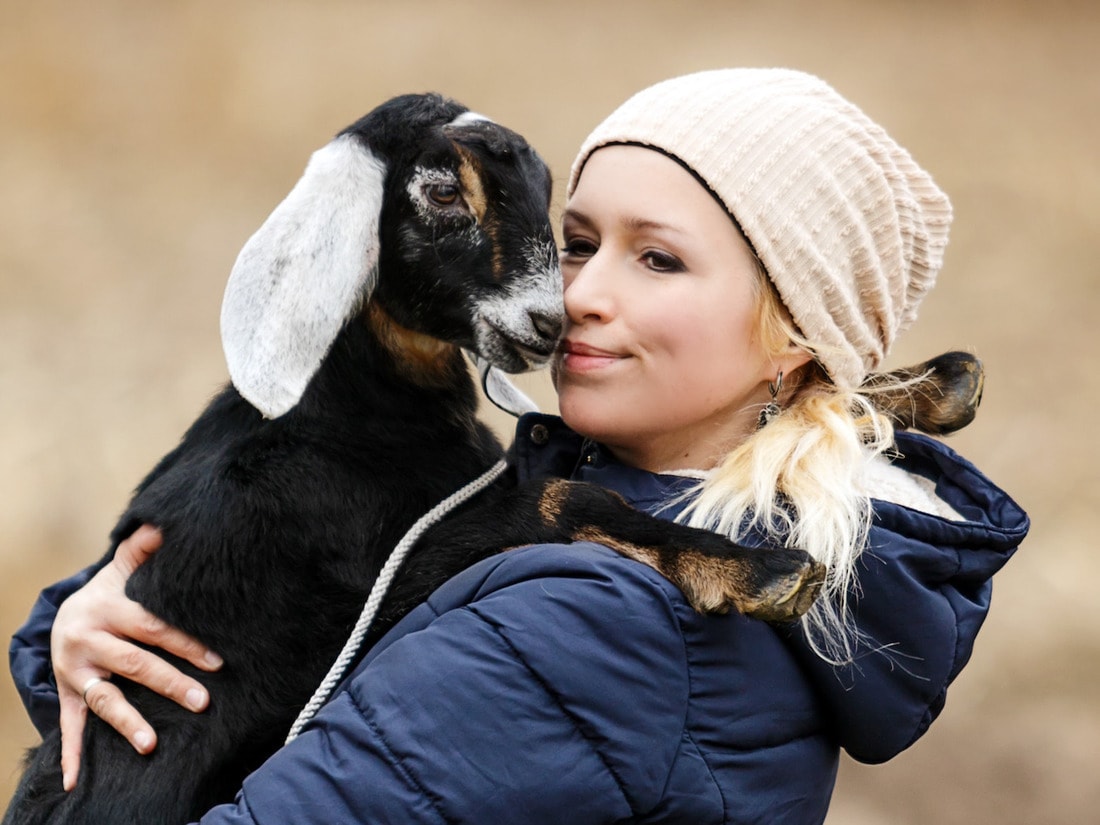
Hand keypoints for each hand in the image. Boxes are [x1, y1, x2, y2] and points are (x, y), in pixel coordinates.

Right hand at [52, 525, 223, 790]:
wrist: (60, 617)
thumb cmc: (110, 594)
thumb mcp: (124, 569)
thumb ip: (145, 550)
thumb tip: (167, 522)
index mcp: (111, 610)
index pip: (155, 628)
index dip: (187, 644)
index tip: (219, 661)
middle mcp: (91, 641)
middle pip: (137, 665)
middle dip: (171, 683)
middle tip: (204, 701)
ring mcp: (77, 671)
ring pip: (105, 699)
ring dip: (128, 722)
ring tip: (152, 744)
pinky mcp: (67, 693)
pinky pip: (69, 725)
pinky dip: (70, 753)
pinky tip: (71, 780)